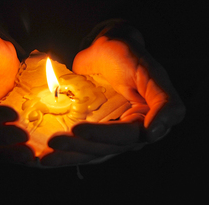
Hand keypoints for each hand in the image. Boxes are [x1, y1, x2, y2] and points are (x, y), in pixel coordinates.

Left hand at [42, 25, 185, 165]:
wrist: (107, 49)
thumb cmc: (129, 56)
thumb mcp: (151, 73)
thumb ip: (164, 102)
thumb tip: (155, 134)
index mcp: (147, 121)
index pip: (125, 135)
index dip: (101, 134)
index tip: (77, 130)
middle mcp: (131, 134)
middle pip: (104, 147)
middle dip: (78, 147)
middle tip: (53, 142)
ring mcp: (111, 136)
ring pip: (91, 153)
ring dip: (67, 156)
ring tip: (44, 158)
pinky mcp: (94, 135)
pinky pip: (81, 149)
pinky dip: (64, 156)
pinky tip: (45, 159)